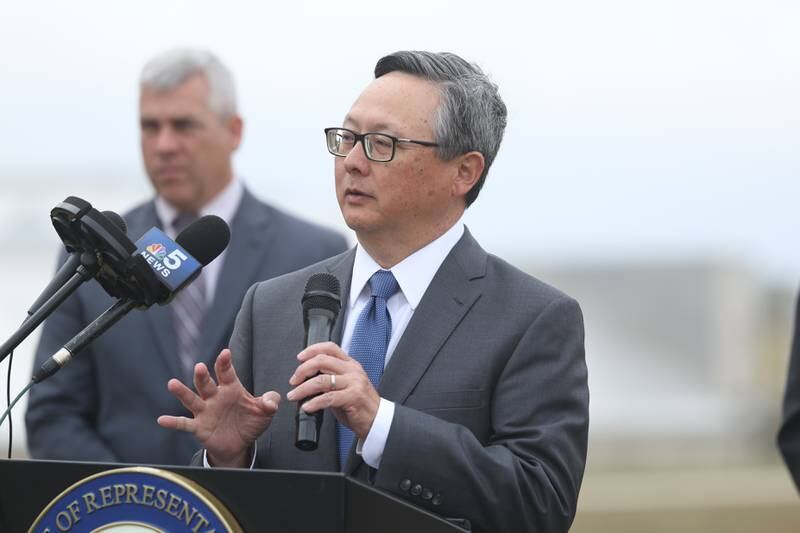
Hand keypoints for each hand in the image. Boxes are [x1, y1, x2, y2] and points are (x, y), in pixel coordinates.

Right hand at [157, 348, 279, 466]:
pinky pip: (184, 424)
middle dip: (203, 376)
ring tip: (173, 384)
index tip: (225, 353)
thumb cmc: (250, 421)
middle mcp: (215, 397)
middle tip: (200, 367)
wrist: (240, 444)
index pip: (227, 373)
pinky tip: (162, 419)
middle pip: (206, 383)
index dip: (225, 363)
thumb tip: (272, 402)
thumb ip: (270, 403)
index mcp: (231, 388)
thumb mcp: (265, 412)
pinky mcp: (199, 427)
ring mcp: (205, 411)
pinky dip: (173, 422)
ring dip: (182, 392)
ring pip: (192, 399)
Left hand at [287, 341, 379, 439]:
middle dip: (303, 370)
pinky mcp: (353, 397)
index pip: (330, 348)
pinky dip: (313, 403)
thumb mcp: (346, 386)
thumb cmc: (360, 405)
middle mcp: (352, 371)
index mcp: (350, 365)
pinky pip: (327, 398)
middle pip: (322, 361)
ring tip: (294, 396)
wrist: (377, 420)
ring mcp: (354, 383)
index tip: (299, 358)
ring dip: (303, 388)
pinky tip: (307, 407)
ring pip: (321, 380)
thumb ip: (330, 379)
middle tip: (293, 381)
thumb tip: (307, 379)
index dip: (312, 350)